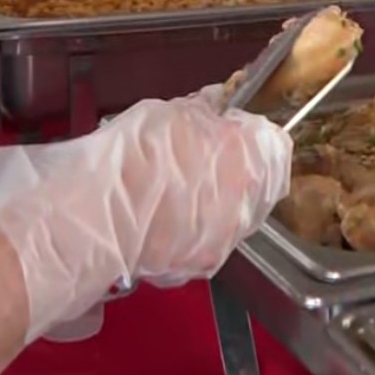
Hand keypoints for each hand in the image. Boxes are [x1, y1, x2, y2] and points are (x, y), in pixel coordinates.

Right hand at [0, 88, 291, 340]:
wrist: (98, 213)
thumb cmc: (135, 156)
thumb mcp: (174, 113)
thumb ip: (206, 112)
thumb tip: (215, 107)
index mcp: (250, 161)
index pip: (275, 143)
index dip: (254, 132)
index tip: (231, 126)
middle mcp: (248, 206)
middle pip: (261, 183)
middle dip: (242, 167)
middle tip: (207, 155)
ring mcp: (226, 241)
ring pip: (237, 215)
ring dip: (220, 200)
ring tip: (182, 187)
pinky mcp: (200, 266)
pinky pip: (209, 240)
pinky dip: (196, 227)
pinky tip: (168, 216)